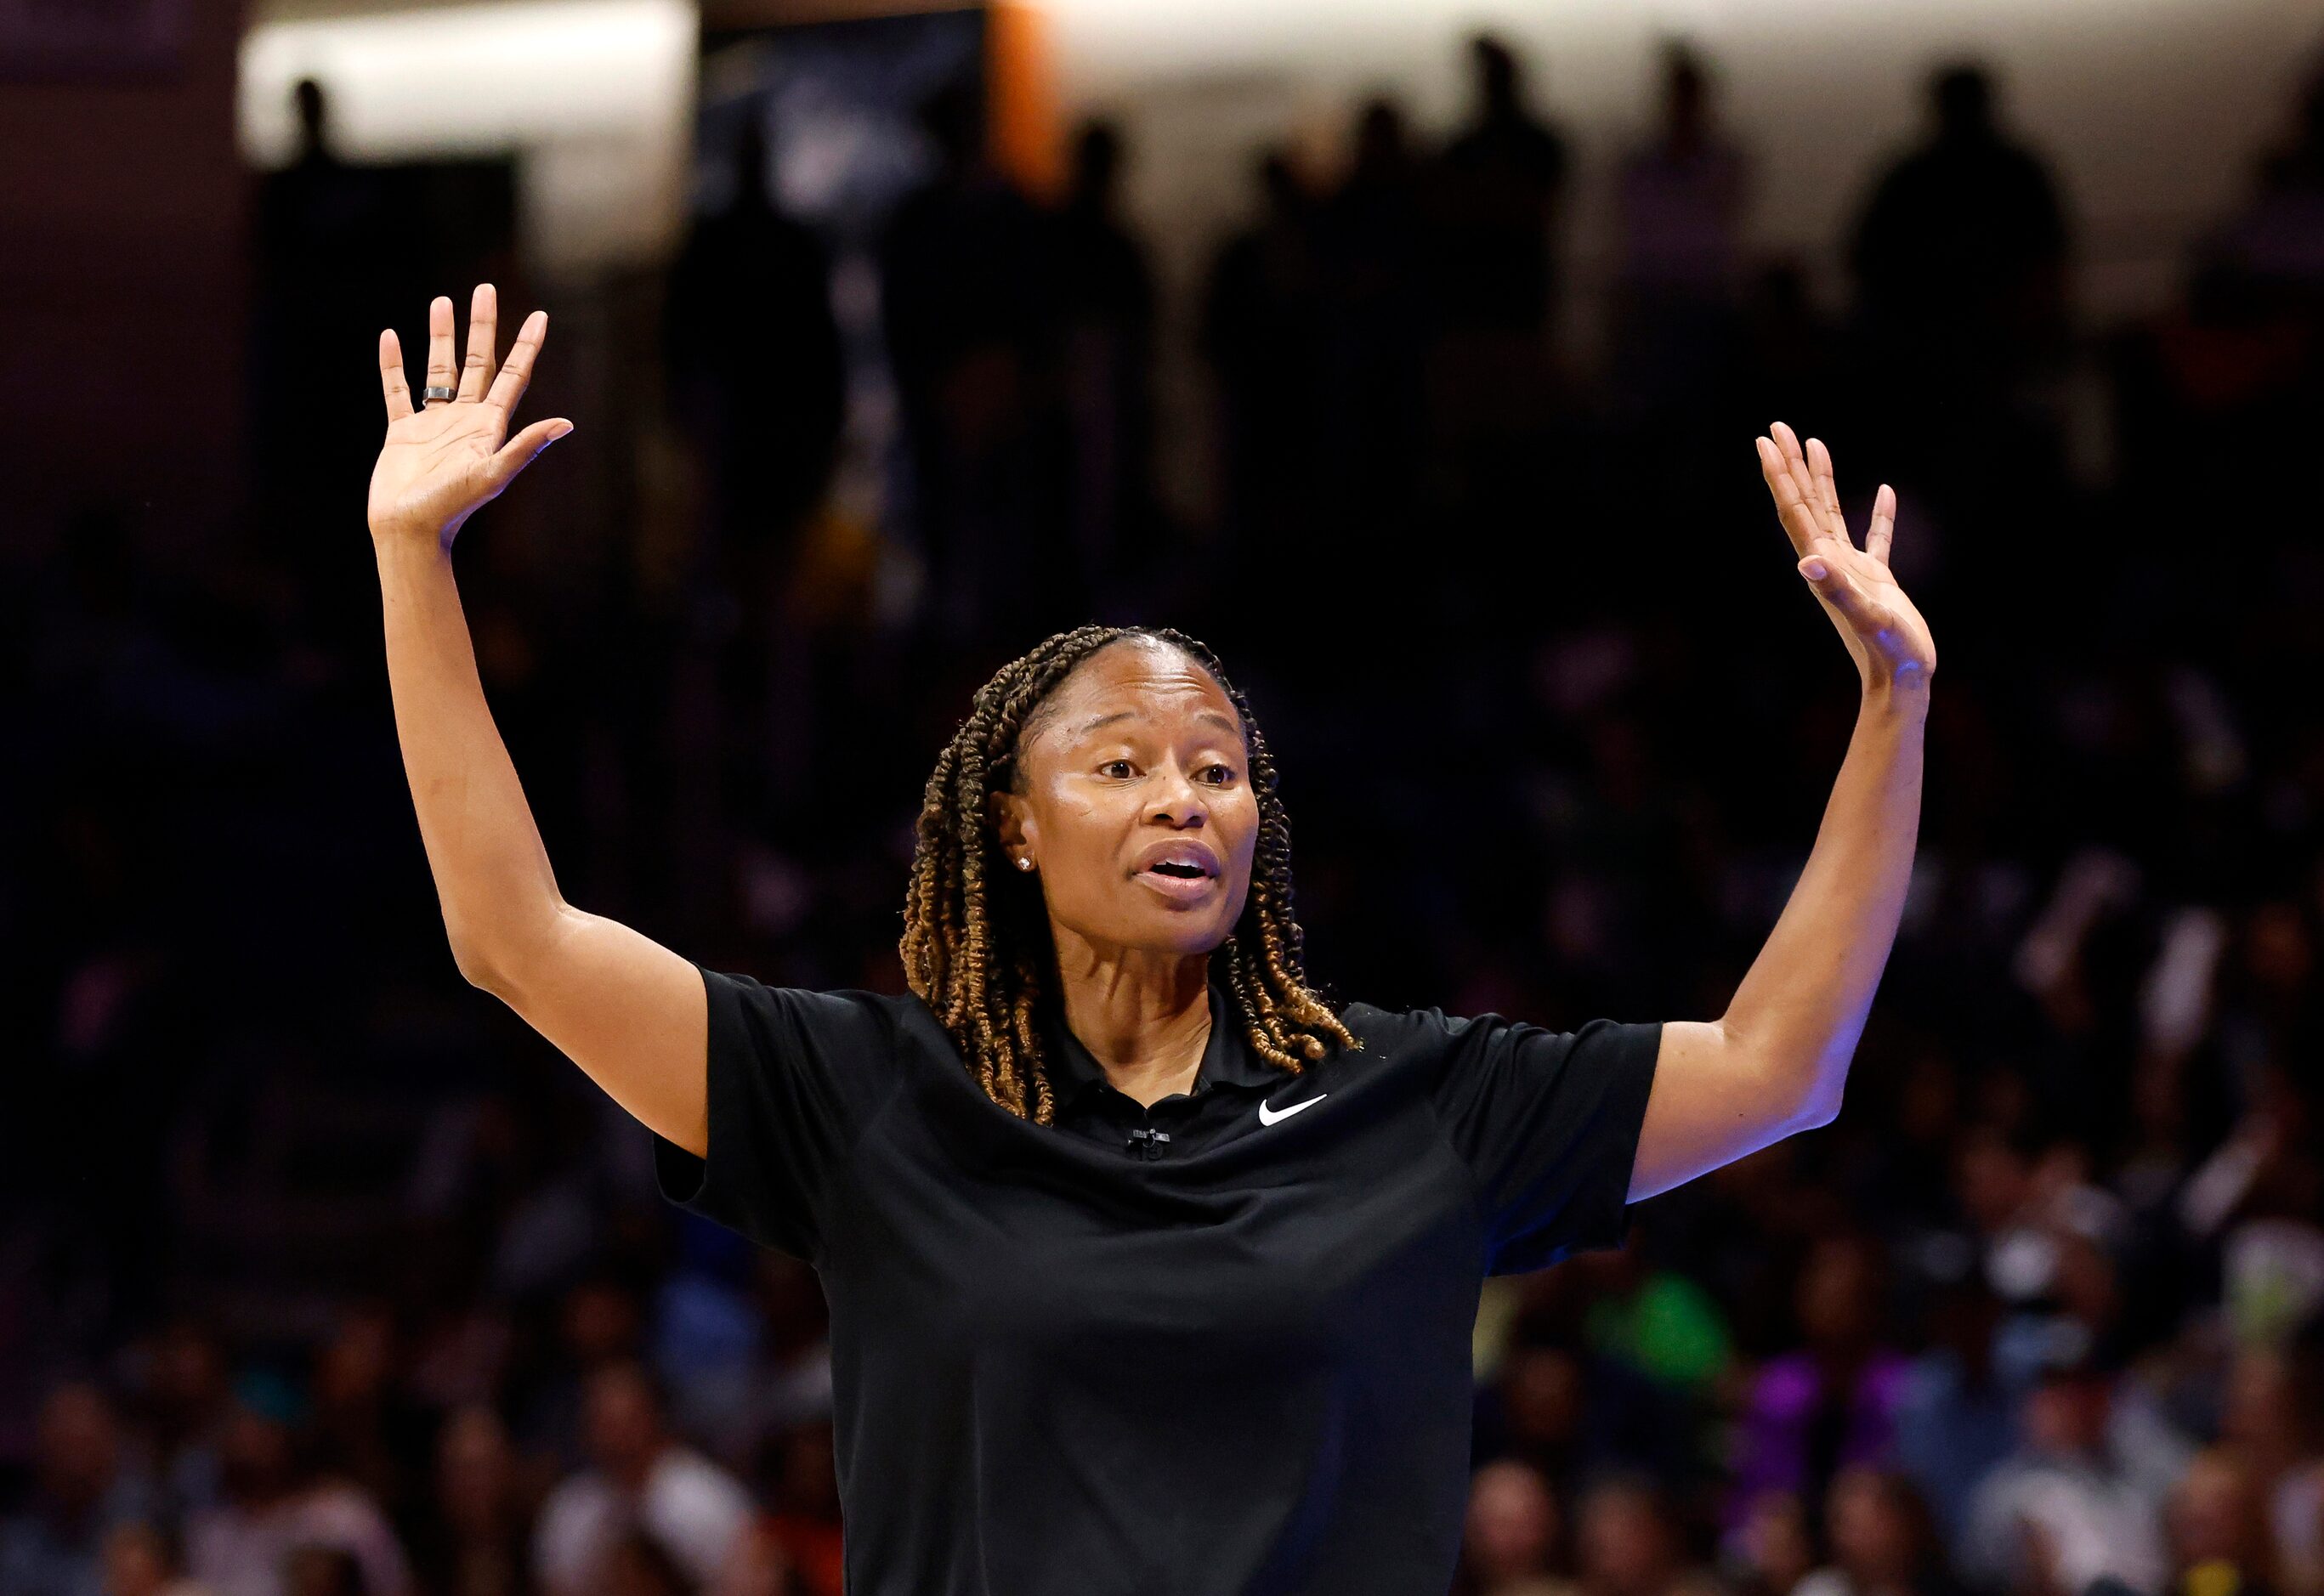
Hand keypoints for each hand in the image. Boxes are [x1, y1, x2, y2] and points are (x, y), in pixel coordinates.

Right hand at [369, 284, 571, 550]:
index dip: (527, 346)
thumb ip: (525, 446)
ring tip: (441, 302)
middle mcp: (465, 419)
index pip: (513, 376)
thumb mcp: (493, 474)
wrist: (410, 530)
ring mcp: (434, 424)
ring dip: (441, 336)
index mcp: (489, 426)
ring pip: (438, 369)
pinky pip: (397, 390)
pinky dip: (393, 364)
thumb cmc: (452, 506)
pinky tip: (392, 337)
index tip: (540, 315)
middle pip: (476, 362)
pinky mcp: (403, 433)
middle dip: (482, 326)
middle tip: (484, 289)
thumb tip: (566, 424)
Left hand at [1756, 421, 1935, 692]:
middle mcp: (1830, 562)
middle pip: (1805, 503)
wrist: (1902, 682)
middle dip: (1791, 465)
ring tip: (1815, 444)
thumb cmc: (1887, 652)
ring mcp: (1853, 569)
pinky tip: (1885, 491)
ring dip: (1821, 480)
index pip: (1794, 510)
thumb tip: (1807, 560)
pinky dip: (1878, 514)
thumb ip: (1838, 588)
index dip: (1780, 475)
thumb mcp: (1866, 615)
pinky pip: (1875, 538)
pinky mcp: (1878, 579)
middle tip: (1779, 427)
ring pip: (1833, 513)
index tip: (1766, 441)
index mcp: (1823, 564)